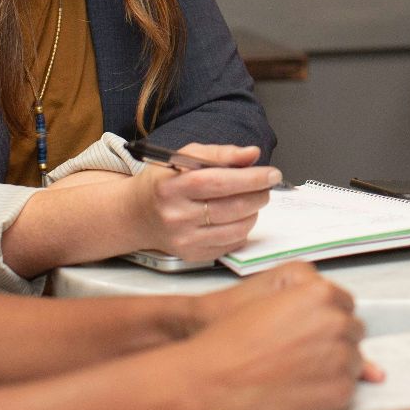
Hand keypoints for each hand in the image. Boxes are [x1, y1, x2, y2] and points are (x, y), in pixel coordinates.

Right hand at [124, 144, 276, 260]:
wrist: (136, 215)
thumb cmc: (164, 181)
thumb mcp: (185, 157)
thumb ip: (221, 153)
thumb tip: (252, 154)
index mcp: (171, 187)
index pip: (218, 182)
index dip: (250, 178)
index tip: (272, 173)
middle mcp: (176, 216)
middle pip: (232, 208)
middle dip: (259, 195)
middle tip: (266, 186)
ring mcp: (184, 240)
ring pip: (237, 228)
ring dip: (254, 212)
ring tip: (252, 200)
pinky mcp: (192, 255)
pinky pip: (231, 244)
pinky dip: (243, 229)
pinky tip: (237, 217)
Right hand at [178, 266, 372, 409]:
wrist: (210, 381)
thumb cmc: (231, 341)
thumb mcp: (269, 302)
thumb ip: (312, 304)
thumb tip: (343, 314)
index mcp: (320, 293)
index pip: (344, 303)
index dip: (323, 317)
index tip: (307, 329)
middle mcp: (336, 322)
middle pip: (352, 331)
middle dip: (331, 340)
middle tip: (297, 352)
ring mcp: (341, 358)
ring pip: (353, 360)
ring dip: (332, 365)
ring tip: (294, 370)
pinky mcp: (339, 391)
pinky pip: (347, 389)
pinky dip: (328, 391)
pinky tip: (298, 387)